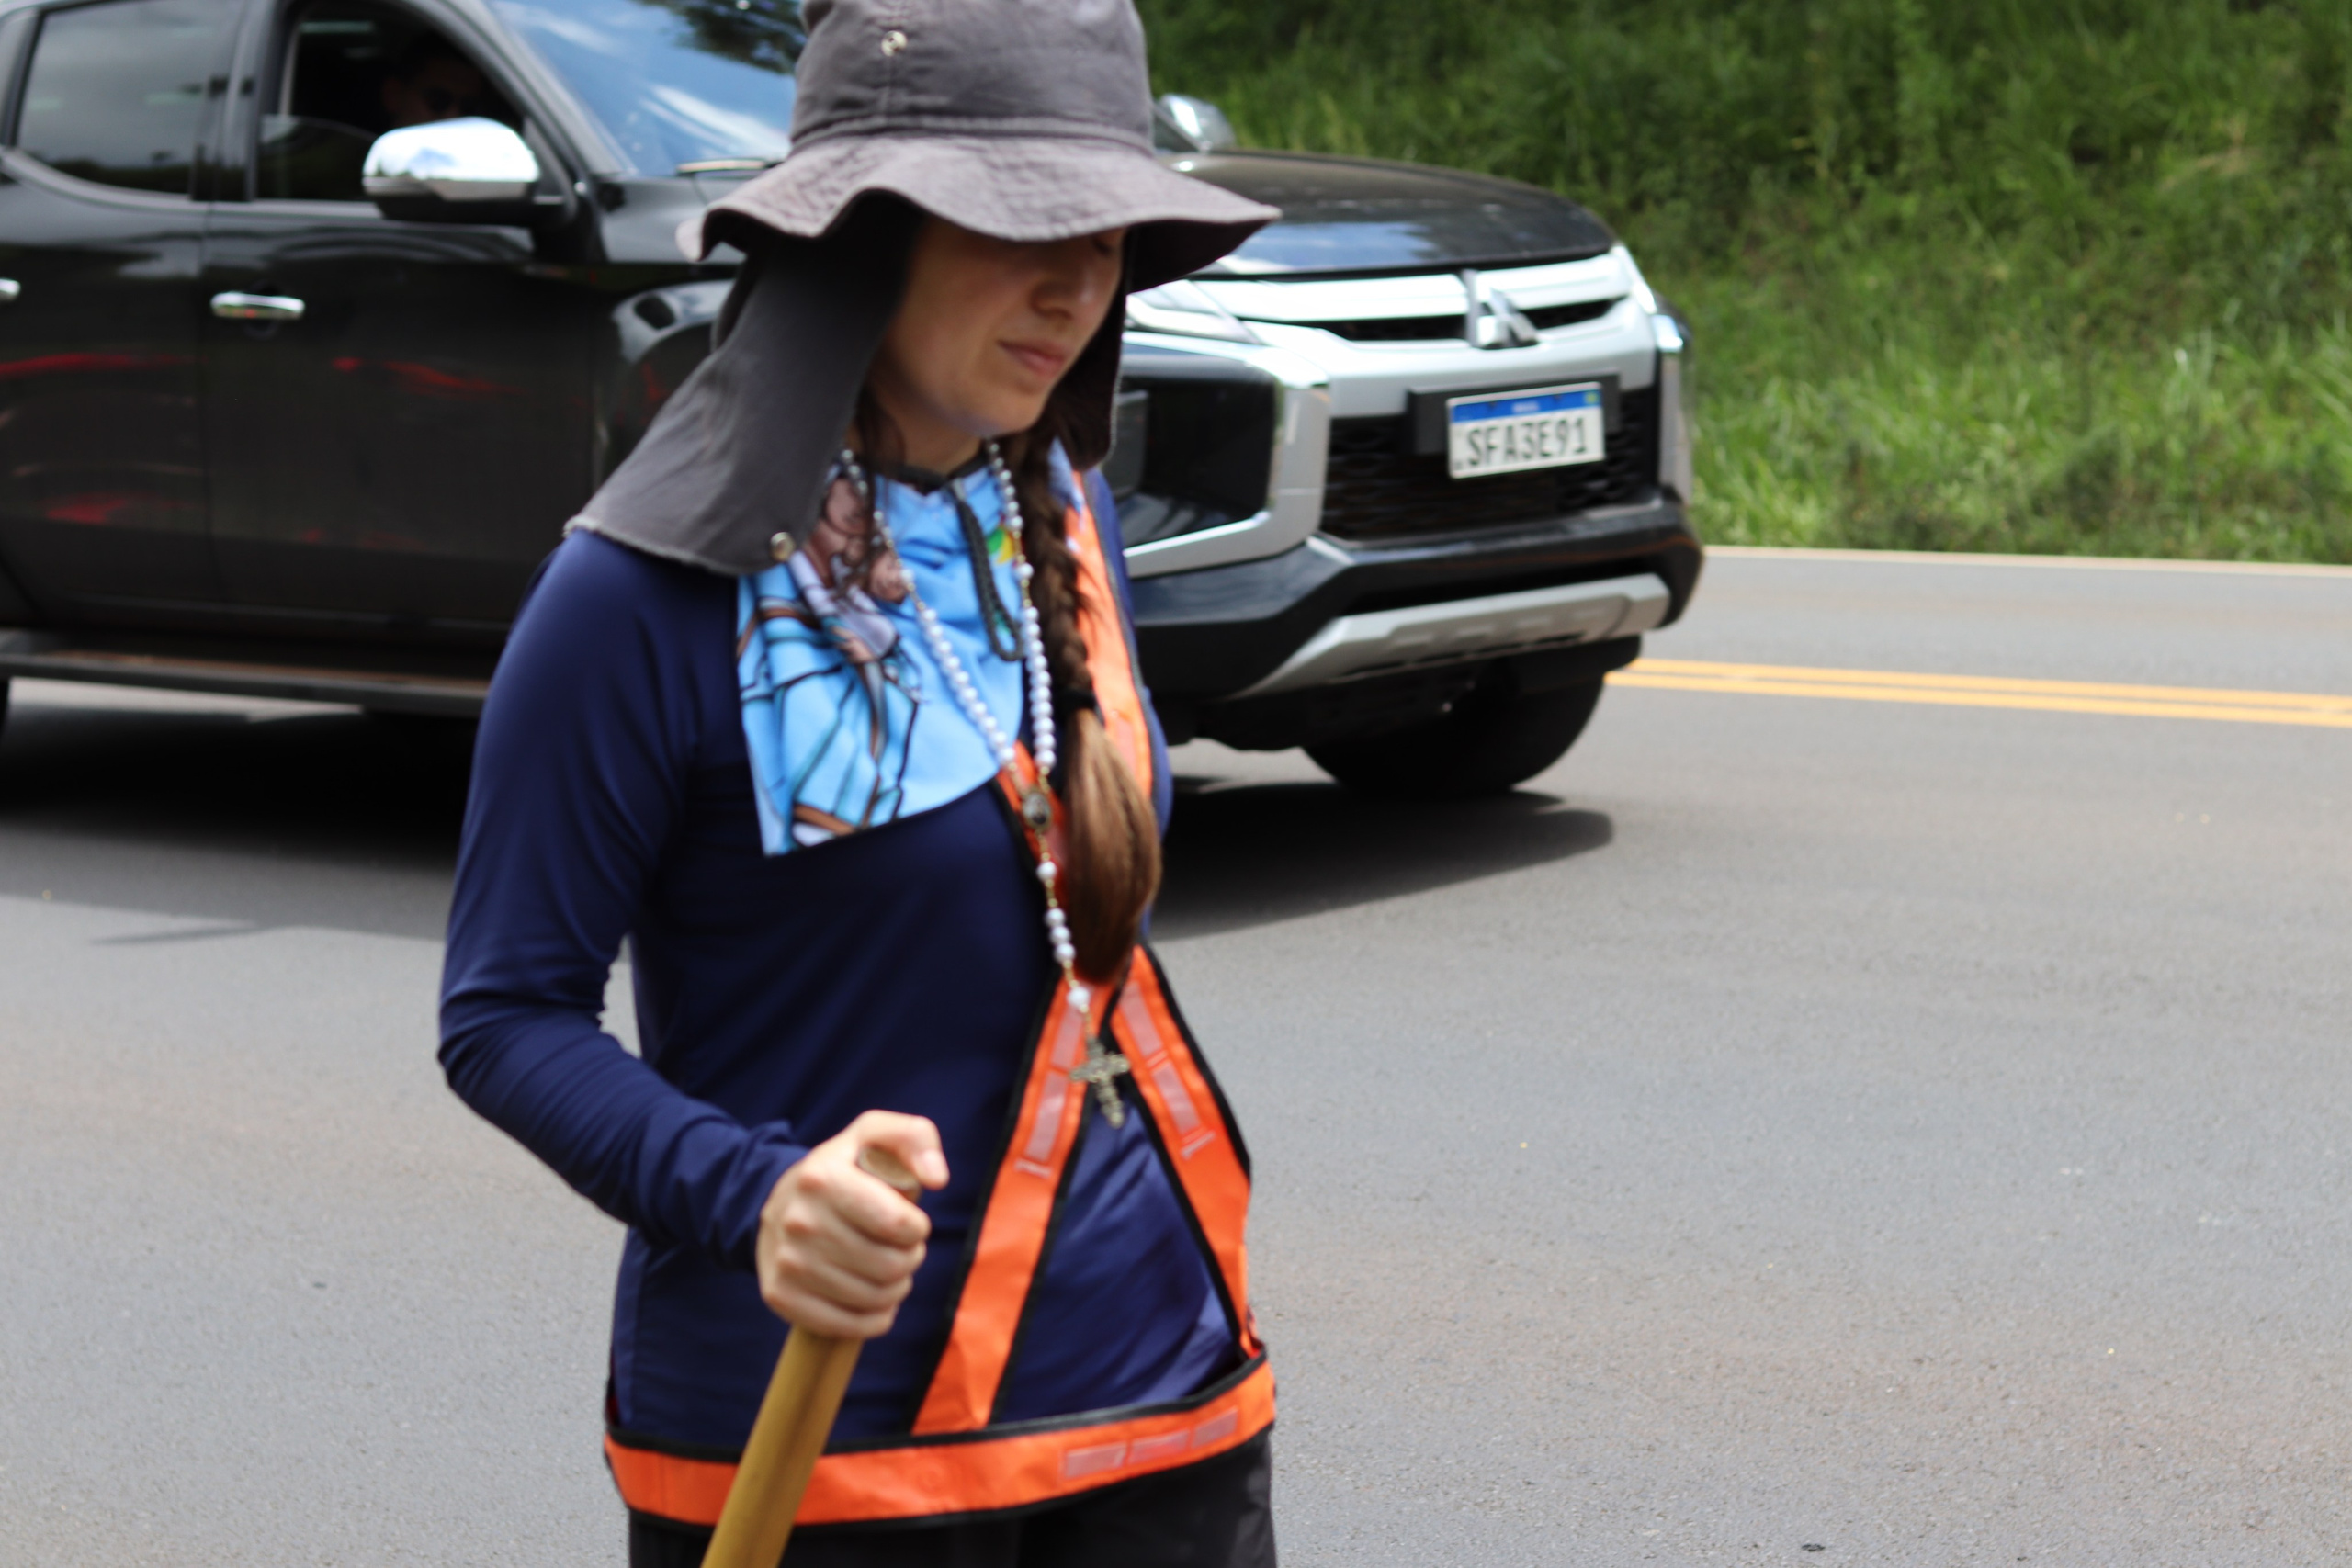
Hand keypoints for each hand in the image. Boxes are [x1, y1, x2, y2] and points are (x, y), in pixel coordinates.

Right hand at [755, 1111, 948, 1338]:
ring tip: (888, 1269)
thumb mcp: (874, 1135)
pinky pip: (851, 1326)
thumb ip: (915, 1137)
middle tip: (902, 1249)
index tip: (910, 1224)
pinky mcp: (782, 1297)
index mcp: (823, 1178)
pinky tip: (874, 1299)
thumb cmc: (843, 1171)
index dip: (916, 1229)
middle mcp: (799, 1221)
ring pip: (874, 1298)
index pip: (897, 1224)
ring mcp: (788, 1263)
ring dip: (895, 1288)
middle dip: (909, 1259)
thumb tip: (937, 1179)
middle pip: (889, 1267)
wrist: (777, 1204)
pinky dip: (874, 1318)